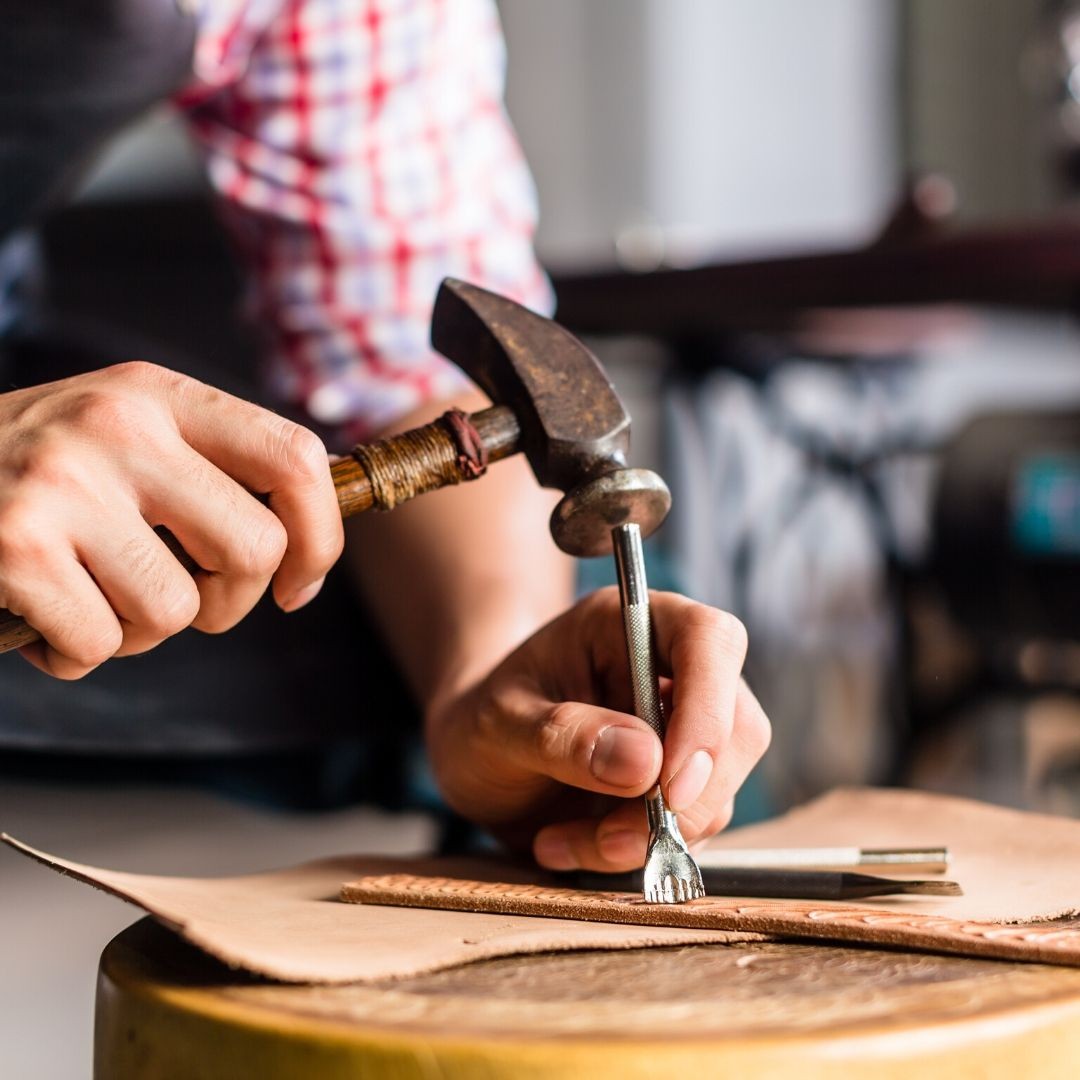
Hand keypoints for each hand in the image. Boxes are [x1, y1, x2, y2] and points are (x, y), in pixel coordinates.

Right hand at [0, 361, 342, 678]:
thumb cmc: (30, 475)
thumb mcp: (124, 441)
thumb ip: (205, 476)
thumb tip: (297, 554)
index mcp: (160, 395)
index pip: (295, 457)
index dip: (319, 536)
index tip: (296, 584)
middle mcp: (120, 426)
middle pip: (254, 548)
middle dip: (229, 603)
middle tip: (182, 601)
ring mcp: (64, 481)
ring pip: (178, 610)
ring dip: (140, 631)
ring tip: (91, 599)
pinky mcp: (14, 542)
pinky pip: (101, 643)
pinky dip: (76, 652)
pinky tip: (40, 614)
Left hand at [424, 586, 769, 870]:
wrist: (470, 757)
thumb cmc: (480, 719)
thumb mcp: (496, 724)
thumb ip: (561, 735)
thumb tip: (646, 762)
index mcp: (627, 623)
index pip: (708, 640)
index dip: (708, 710)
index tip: (669, 785)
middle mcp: (670, 670)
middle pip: (736, 727)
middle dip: (682, 798)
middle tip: (609, 838)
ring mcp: (682, 729)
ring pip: (718, 790)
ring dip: (647, 835)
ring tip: (562, 841)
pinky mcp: (678, 784)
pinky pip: (689, 829)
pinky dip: (634, 852)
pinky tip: (568, 844)